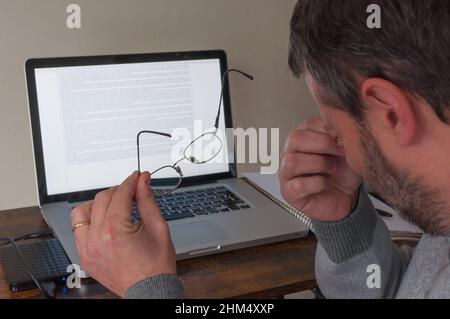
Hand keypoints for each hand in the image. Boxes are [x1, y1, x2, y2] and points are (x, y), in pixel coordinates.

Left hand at [70, 171, 175, 296]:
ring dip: (97, 204)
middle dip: (118, 190)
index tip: (137, 177)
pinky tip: (103, 221)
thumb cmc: (156, 265)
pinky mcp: (84, 256)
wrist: (150, 290)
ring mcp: (87, 248)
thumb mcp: (158, 227)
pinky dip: (89, 221)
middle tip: (132, 191)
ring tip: (113, 206)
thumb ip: (147, 200)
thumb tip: (143, 181)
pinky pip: (79, 230)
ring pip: (82, 212)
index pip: (120, 194)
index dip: (131, 182)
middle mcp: (96, 238)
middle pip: (102, 199)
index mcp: (115, 230)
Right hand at [279, 117, 361, 221]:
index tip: (344, 137)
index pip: (306, 125)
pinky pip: (299, 185)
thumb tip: (337, 122)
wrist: (346, 198)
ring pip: (292, 161)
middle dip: (323, 144)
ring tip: (332, 169)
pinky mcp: (289, 192)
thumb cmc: (342, 172)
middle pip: (295, 139)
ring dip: (319, 164)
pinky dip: (318, 183)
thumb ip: (339, 133)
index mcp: (302, 139)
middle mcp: (290, 153)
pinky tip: (326, 183)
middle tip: (339, 152)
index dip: (328, 130)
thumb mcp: (346, 148)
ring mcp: (286, 173)